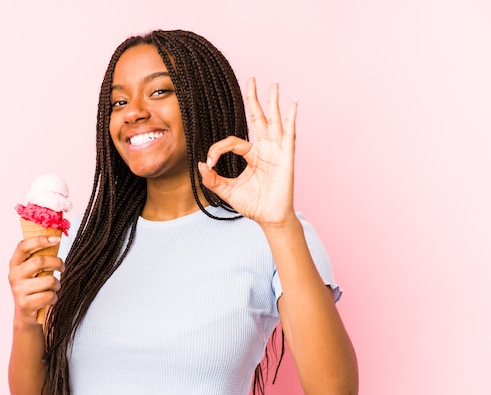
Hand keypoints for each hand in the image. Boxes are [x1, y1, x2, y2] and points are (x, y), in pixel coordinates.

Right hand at [8, 236, 62, 326]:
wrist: (26, 314)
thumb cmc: (34, 288)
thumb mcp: (33, 271)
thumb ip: (39, 256)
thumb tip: (55, 238)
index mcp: (15, 263)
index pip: (23, 246)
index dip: (40, 240)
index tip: (56, 239)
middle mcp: (14, 275)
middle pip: (39, 261)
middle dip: (57, 263)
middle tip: (62, 268)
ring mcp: (18, 290)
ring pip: (48, 280)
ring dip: (57, 284)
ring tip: (53, 288)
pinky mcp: (26, 304)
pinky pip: (49, 296)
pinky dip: (54, 298)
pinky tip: (49, 299)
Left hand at [198, 77, 297, 227]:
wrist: (269, 218)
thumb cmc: (252, 204)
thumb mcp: (226, 190)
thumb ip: (212, 178)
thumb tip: (201, 165)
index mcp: (251, 155)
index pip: (232, 141)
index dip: (218, 148)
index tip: (211, 162)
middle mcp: (265, 149)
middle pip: (258, 117)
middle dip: (253, 98)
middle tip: (251, 78)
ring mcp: (276, 150)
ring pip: (273, 120)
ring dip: (272, 102)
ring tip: (273, 83)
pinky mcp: (286, 156)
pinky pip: (288, 134)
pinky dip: (290, 119)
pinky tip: (292, 104)